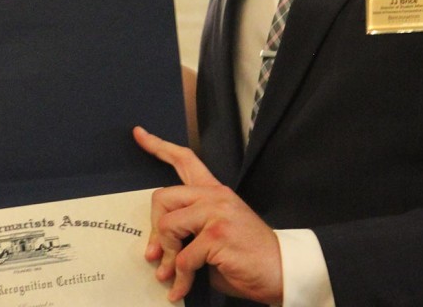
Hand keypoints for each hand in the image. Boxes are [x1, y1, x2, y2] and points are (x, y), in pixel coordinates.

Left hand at [134, 126, 282, 303]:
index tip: (139, 134)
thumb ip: (191, 231)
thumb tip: (157, 250)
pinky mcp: (217, 235)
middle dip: (154, 228)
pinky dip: (180, 278)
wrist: (283, 270)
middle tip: (156, 253)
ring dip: (166, 256)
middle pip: (162, 197)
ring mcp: (217, 213)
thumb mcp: (218, 234)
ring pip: (168, 226)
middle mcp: (215, 196)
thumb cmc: (249, 256)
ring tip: (169, 273)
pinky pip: (183, 257)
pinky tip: (181, 288)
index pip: (185, 159)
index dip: (159, 146)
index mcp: (215, 192)